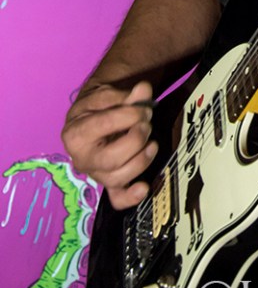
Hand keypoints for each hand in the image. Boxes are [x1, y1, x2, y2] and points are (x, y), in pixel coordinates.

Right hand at [61, 80, 156, 209]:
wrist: (92, 116)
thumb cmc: (99, 106)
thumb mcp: (106, 94)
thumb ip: (125, 94)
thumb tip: (144, 90)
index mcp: (75, 133)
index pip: (103, 125)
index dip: (129, 115)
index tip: (143, 108)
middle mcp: (81, 159)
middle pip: (111, 158)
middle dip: (136, 140)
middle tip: (147, 124)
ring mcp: (95, 173)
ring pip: (117, 178)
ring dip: (141, 161)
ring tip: (153, 144)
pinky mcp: (108, 182)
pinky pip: (117, 198)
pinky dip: (130, 197)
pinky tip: (144, 187)